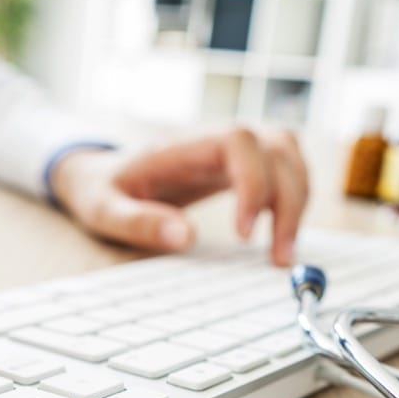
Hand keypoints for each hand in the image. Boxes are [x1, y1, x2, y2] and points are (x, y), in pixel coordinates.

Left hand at [49, 128, 307, 264]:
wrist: (102, 175)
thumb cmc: (102, 190)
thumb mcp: (103, 210)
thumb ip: (137, 222)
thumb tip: (184, 237)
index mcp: (178, 146)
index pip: (237, 141)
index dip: (253, 181)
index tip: (243, 233)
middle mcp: (211, 140)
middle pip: (275, 146)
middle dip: (287, 201)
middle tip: (277, 257)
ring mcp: (229, 151)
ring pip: (288, 154)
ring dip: (297, 202)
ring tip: (281, 253)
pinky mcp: (240, 166)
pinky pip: (284, 169)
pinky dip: (293, 199)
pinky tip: (279, 236)